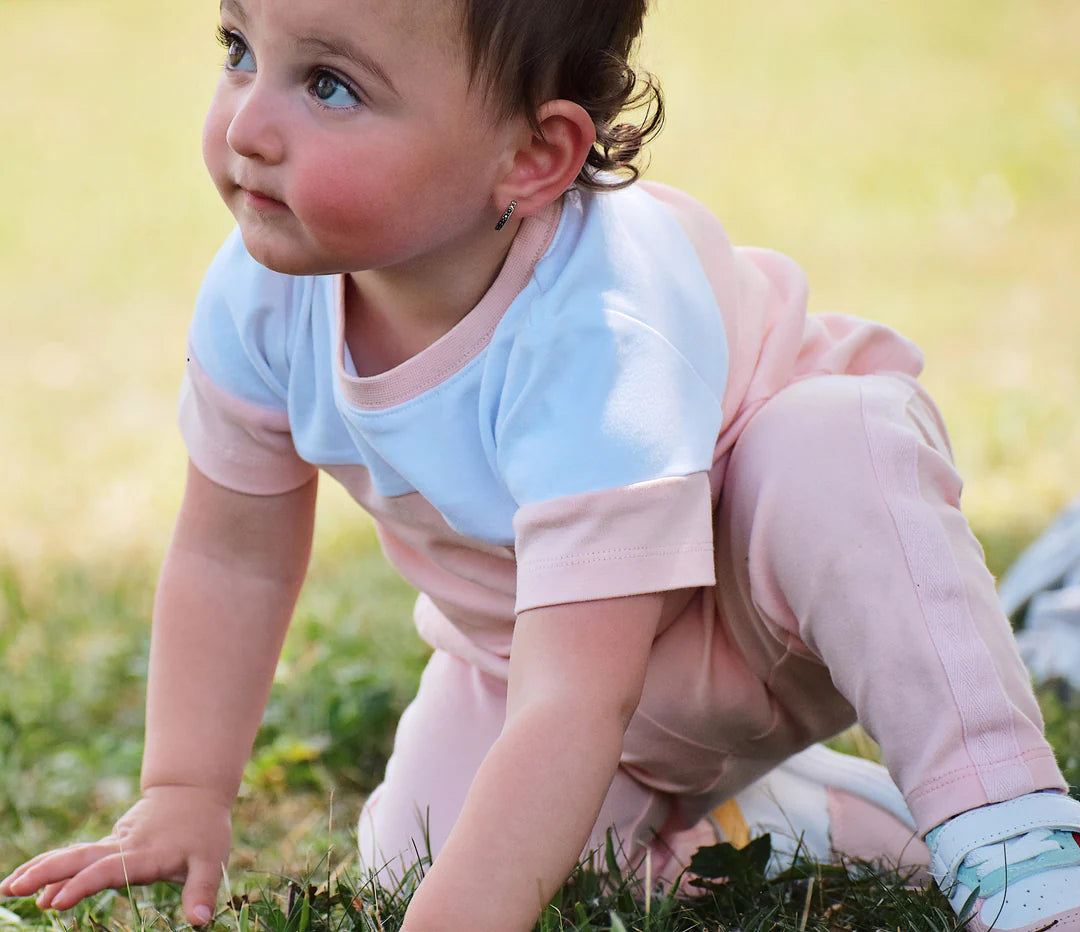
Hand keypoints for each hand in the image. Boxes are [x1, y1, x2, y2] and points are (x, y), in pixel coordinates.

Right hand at [0, 786, 231, 925]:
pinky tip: (26, 878)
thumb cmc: (205, 830)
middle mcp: (123, 848)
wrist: (193, 792)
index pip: (109, 870)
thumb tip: (200, 920)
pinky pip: (75, 855)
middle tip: (14, 889)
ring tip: (7, 887)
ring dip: (40, 869)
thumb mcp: (212, 858)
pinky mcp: (108, 845)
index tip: (54, 901)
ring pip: (72, 855)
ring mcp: (113, 844)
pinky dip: (50, 865)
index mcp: (146, 855)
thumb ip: (203, 888)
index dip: (82, 885)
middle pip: (80, 858)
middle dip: (46, 873)